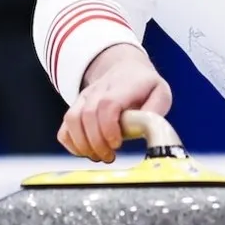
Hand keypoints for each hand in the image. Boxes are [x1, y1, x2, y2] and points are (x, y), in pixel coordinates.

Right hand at [57, 44, 171, 162]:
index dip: (108, 127)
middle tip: (110, 156)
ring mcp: (85, 98)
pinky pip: (64, 127)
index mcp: (123, 86)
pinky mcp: (76, 108)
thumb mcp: (160, 92)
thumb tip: (147, 128)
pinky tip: (86, 152)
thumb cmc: (144, 86)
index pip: (108, 104)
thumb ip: (156, 110)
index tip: (117, 143)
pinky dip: (71, 144)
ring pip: (72, 120)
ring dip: (83, 144)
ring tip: (99, 156)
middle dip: (97, 142)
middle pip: (88, 115)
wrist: (125, 68)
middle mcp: (100, 90)